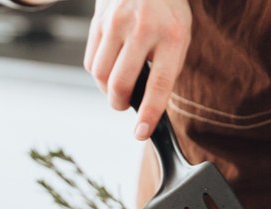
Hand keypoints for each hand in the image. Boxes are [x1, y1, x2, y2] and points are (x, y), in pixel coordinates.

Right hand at [83, 0, 190, 139]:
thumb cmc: (166, 14)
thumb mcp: (179, 37)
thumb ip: (165, 69)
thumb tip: (146, 107)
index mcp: (172, 35)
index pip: (158, 84)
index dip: (149, 114)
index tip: (141, 133)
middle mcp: (143, 27)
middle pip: (120, 84)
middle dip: (120, 104)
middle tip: (125, 105)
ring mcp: (117, 22)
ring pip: (100, 75)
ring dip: (107, 91)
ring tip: (118, 86)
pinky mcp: (98, 21)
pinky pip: (90, 62)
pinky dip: (98, 74)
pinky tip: (110, 66)